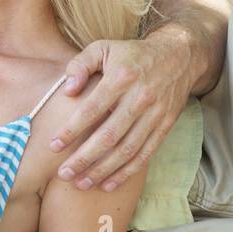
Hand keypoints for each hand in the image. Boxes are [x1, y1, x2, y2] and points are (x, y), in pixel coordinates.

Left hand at [48, 35, 193, 191]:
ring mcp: (155, 114)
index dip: (72, 130)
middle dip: (84, 158)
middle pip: (109, 136)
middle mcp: (140, 97)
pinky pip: (145, 154)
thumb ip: (80, 65)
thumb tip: (67, 90)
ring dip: (103, 171)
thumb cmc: (132, 54)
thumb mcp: (103, 47)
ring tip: (81, 184)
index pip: (92, 109)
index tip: (54, 146)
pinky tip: (108, 184)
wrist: (178, 56)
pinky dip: (127, 172)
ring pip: (127, 150)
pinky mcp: (165, 126)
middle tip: (64, 174)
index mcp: (121, 77)